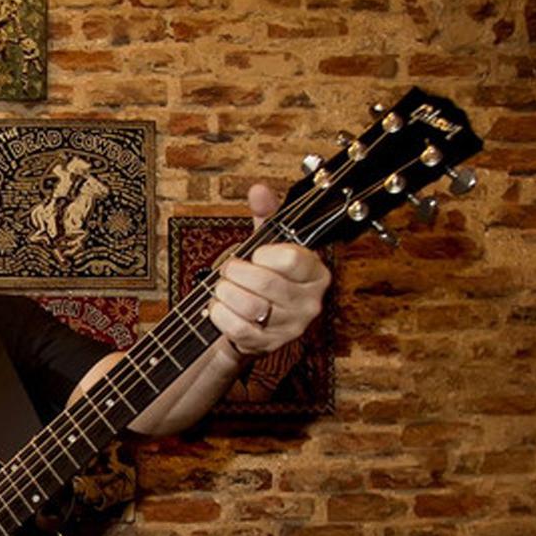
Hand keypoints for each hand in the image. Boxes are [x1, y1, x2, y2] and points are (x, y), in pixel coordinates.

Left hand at [210, 184, 331, 355]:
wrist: (255, 321)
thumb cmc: (264, 276)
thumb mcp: (268, 243)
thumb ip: (266, 214)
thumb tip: (258, 190)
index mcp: (316, 273)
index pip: (291, 259)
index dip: (263, 254)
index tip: (256, 255)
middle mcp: (310, 303)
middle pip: (265, 283)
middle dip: (235, 272)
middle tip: (228, 270)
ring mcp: (291, 327)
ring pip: (249, 306)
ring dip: (224, 293)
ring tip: (222, 288)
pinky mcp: (268, 345)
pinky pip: (237, 328)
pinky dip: (219, 314)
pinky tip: (219, 307)